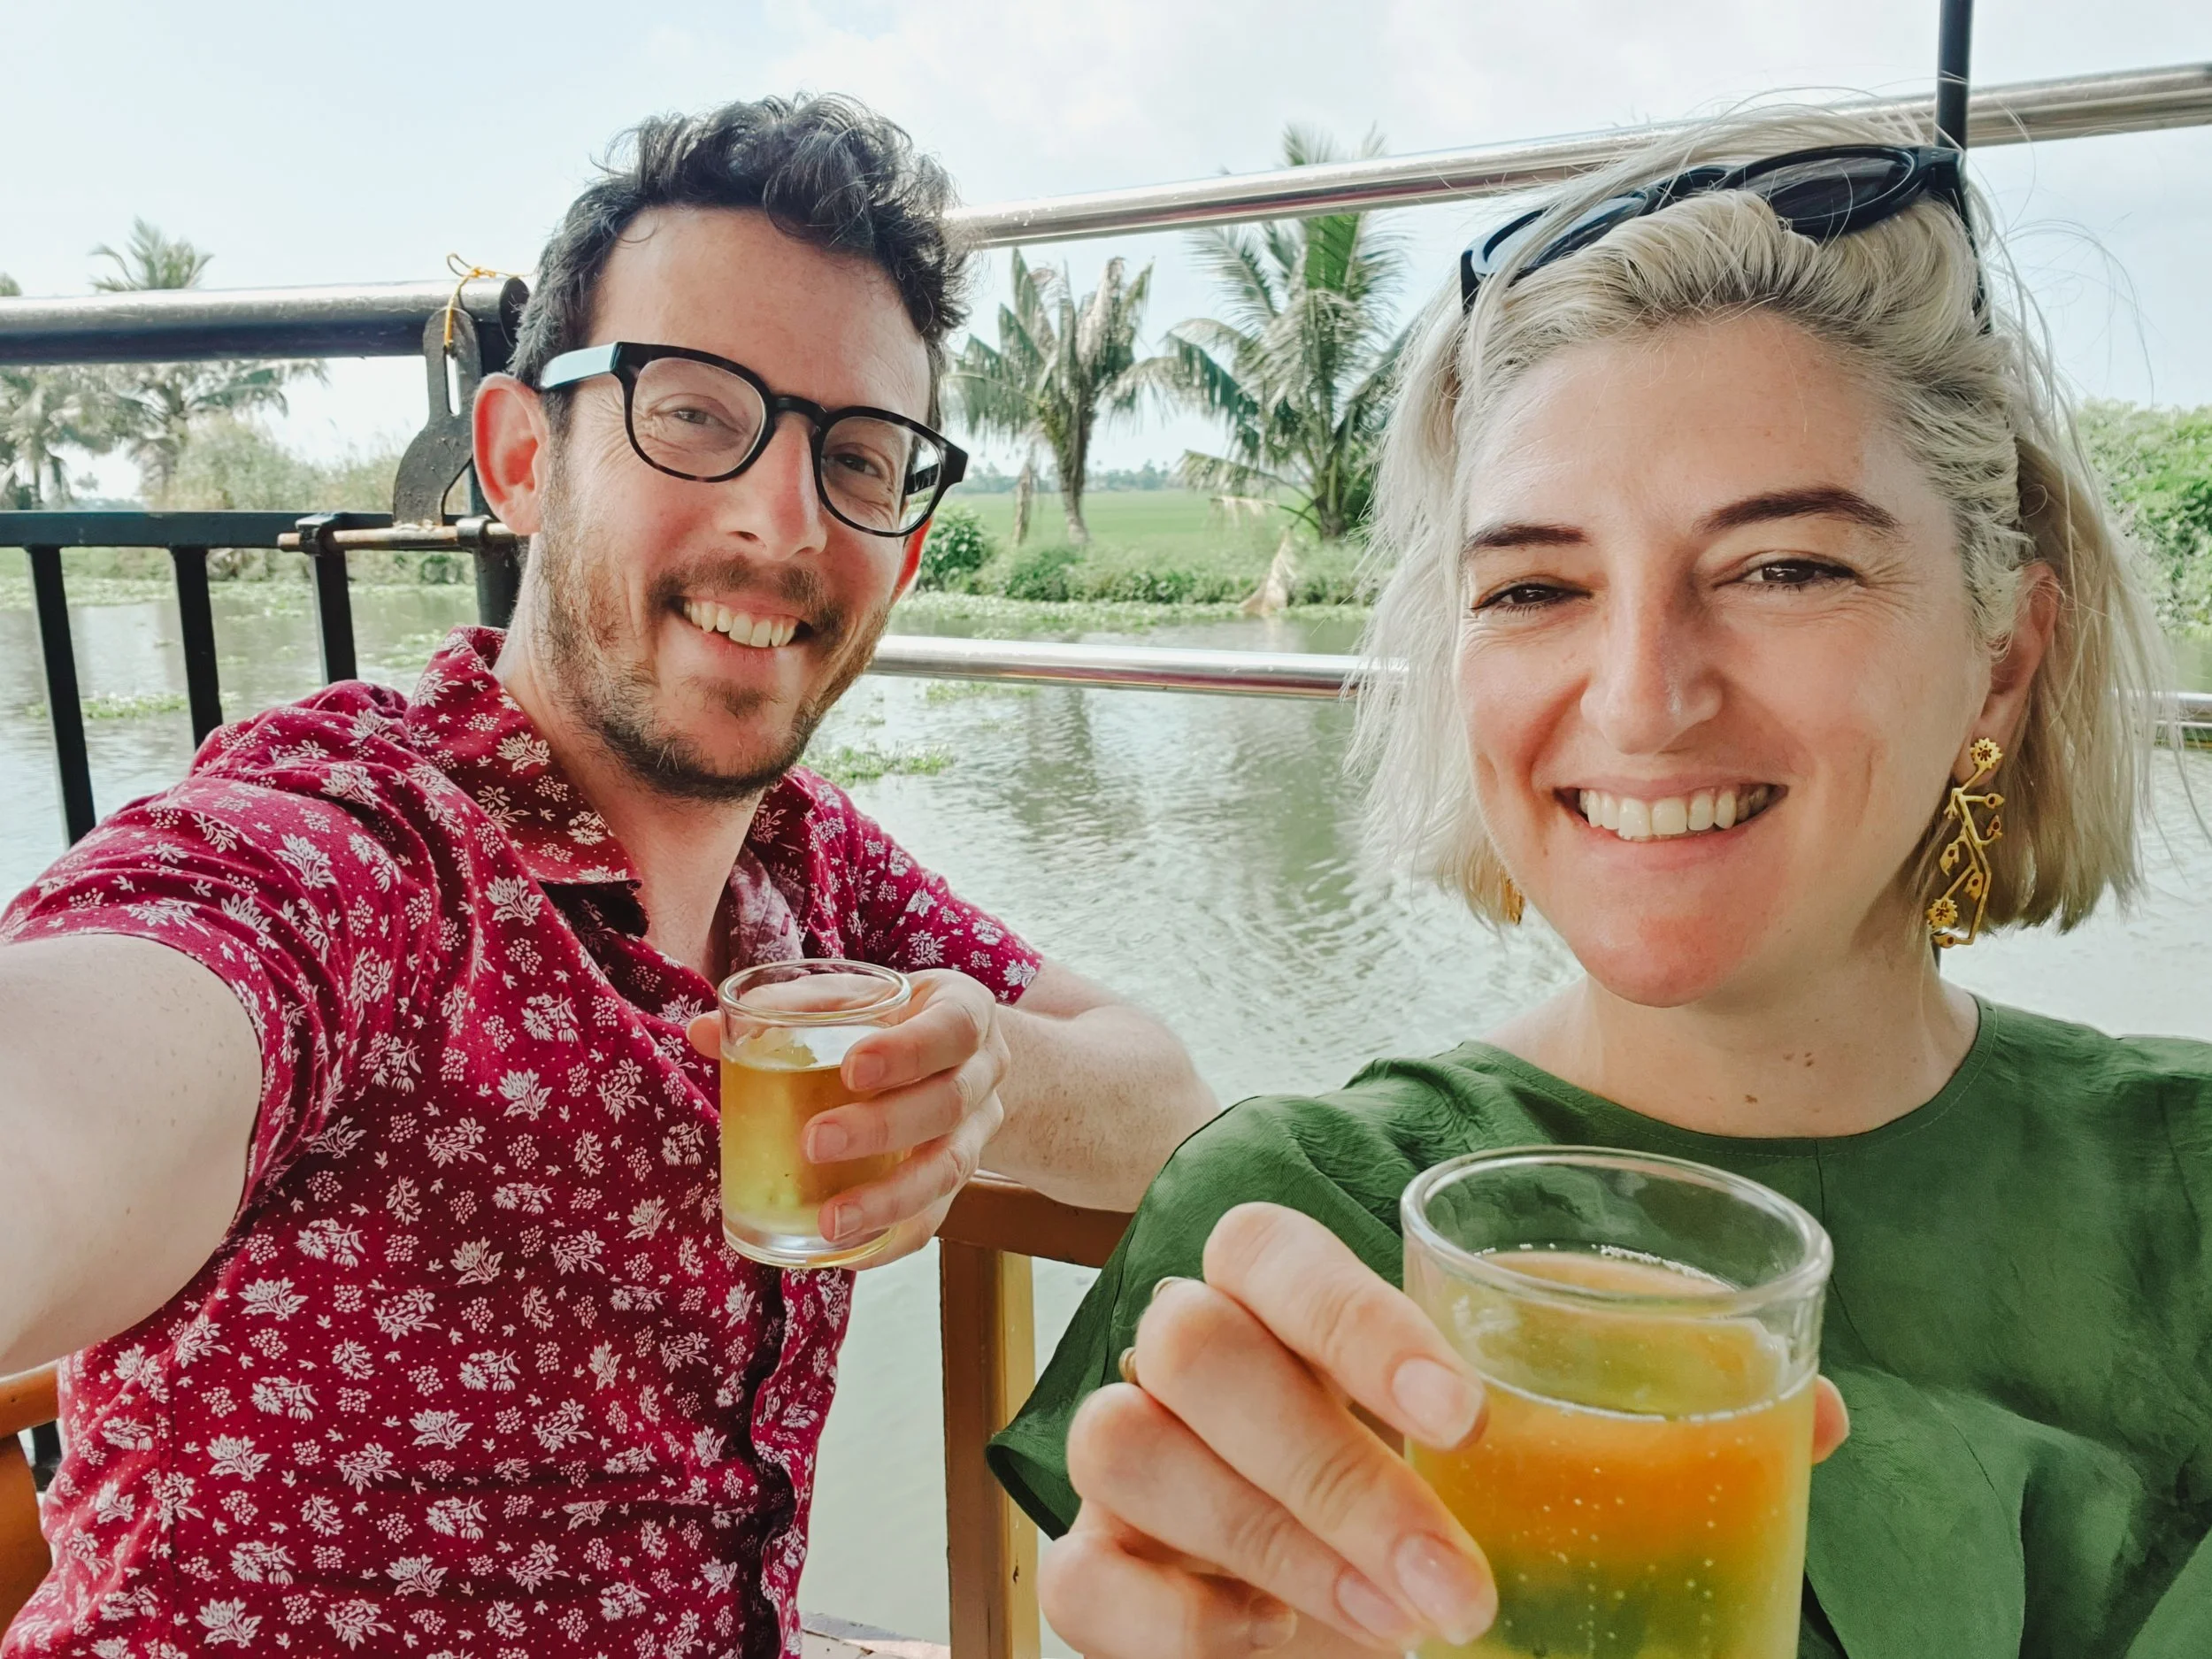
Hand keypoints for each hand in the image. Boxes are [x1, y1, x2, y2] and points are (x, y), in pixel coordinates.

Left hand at [688, 967, 1007, 1267]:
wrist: (966, 1058)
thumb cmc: (894, 1020)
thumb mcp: (859, 997)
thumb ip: (791, 1010)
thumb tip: (701, 1032)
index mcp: (964, 1014)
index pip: (951, 1029)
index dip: (908, 1051)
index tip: (852, 1068)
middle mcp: (982, 1075)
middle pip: (947, 1104)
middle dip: (883, 1127)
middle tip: (815, 1142)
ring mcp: (978, 1133)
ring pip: (949, 1171)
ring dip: (889, 1201)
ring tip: (829, 1225)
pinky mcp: (961, 1183)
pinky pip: (936, 1219)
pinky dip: (890, 1240)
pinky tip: (843, 1254)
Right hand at [1040, 1202, 1850, 1658]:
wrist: (1359, 1606)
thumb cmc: (1459, 1495)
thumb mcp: (1549, 1445)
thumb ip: (1649, 1413)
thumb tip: (1821, 1414)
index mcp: (1285, 1297)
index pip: (1264, 1244)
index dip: (1345, 1312)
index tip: (1464, 1415)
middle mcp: (1187, 1356)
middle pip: (1187, 1339)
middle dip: (1325, 1466)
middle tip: (1456, 1579)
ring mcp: (1128, 1459)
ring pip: (1123, 1443)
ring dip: (1273, 1544)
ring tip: (1402, 1628)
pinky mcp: (1095, 1571)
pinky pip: (1093, 1580)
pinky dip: (1200, 1626)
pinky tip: (1308, 1655)